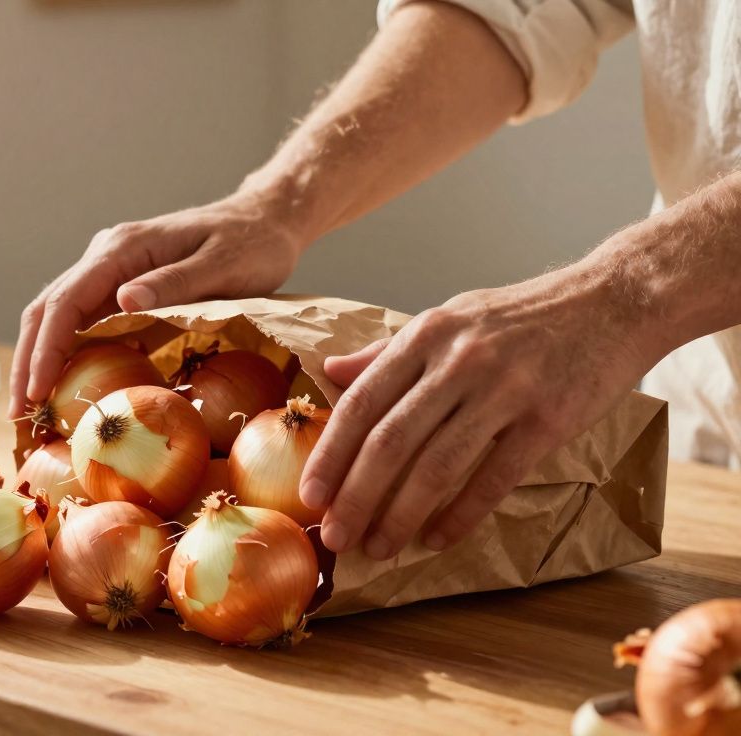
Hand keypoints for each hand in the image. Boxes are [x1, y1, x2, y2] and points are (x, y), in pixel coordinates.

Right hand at [8, 188, 309, 417]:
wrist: (266, 221)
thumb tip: (123, 301)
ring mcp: (111, 272)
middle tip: (19, 414)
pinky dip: (67, 355)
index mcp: (124, 249)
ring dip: (41, 360)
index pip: (67, 301)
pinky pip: (83, 322)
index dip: (47, 349)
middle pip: (48, 309)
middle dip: (29, 361)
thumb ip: (173, 283)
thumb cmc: (253, 245)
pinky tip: (65, 387)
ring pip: (58, 316)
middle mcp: (107, 256)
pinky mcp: (122, 287)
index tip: (36, 391)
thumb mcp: (223, 265)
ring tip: (31, 409)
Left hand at [298, 267, 658, 558]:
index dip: (331, 453)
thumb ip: (389, 351)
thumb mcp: (449, 319)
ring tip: (380, 548)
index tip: (309, 494)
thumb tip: (331, 372)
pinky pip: (495, 477)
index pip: (363, 402)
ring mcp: (505, 389)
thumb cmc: (521, 316)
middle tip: (335, 536)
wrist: (612, 302)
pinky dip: (462, 514)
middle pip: (391, 441)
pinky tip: (438, 538)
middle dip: (356, 496)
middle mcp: (459, 361)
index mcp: (426, 335)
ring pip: (438, 465)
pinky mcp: (548, 418)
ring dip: (402, 515)